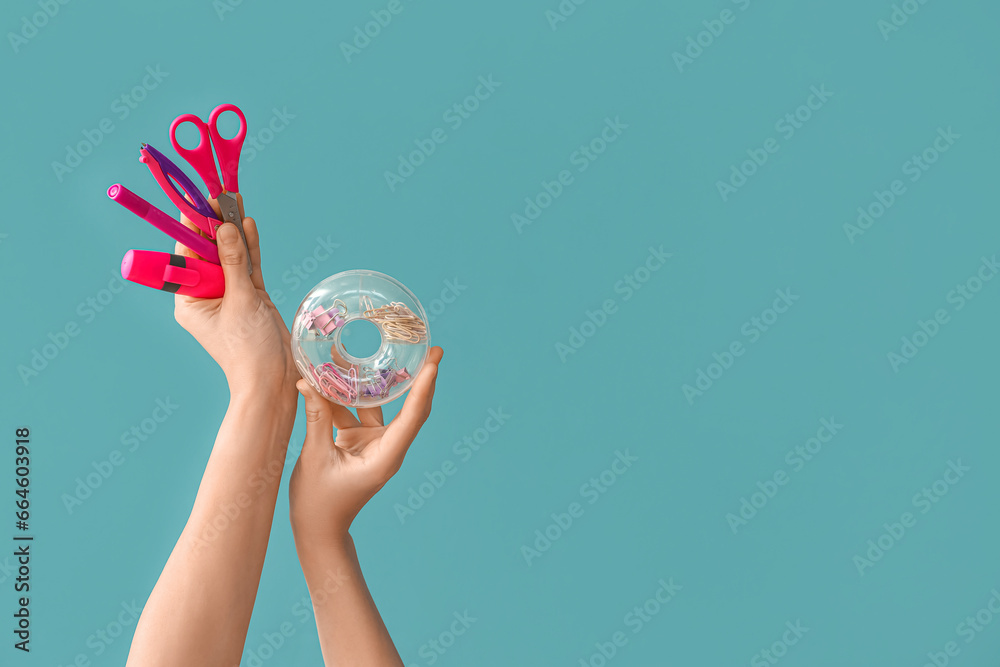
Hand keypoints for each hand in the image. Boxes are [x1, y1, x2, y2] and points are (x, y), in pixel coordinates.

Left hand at [173, 195, 296, 395]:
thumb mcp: (241, 301)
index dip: (193, 228)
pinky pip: (248, 267)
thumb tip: (225, 228)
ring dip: (233, 231)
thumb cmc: (249, 350)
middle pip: (210, 252)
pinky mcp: (252, 298)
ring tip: (233, 199)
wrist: (273, 380)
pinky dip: (249, 247)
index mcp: (190, 300)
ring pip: (231, 256)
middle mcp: (207, 296)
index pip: (188, 256)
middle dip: (214, 224)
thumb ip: (234, 262)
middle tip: (217, 194)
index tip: (195, 202)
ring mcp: (230, 296)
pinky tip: (247, 224)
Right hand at [289, 347, 442, 543]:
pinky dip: (343, 397)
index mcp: (386, 456)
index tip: (435, 361)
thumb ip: (316, 419)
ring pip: (376, 405)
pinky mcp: (360, 442)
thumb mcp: (315, 458)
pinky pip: (356, 412)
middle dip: (420, 377)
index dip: (424, 387)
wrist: (318, 530)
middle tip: (432, 348)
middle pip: (409, 407)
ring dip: (364, 382)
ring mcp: (375, 443)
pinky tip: (326, 376)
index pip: (413, 416)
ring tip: (346, 352)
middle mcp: (387, 447)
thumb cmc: (319, 504)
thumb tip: (308, 382)